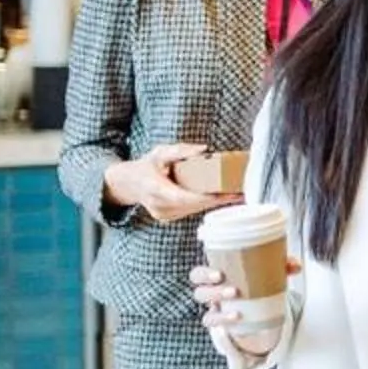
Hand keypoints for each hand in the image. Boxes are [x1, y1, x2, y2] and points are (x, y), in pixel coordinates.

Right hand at [107, 142, 234, 223]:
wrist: (127, 183)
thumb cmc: (145, 166)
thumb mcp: (159, 153)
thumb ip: (180, 151)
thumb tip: (204, 149)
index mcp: (156, 189)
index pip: (186, 197)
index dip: (207, 198)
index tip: (226, 195)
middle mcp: (159, 205)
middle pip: (195, 205)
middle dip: (218, 200)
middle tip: (240, 193)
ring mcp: (163, 215)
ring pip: (194, 210)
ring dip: (214, 204)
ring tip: (236, 195)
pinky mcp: (167, 218)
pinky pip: (190, 211)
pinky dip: (204, 205)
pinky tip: (219, 198)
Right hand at [189, 260, 292, 358]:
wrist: (257, 309)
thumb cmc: (254, 284)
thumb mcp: (265, 273)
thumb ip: (280, 266)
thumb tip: (296, 265)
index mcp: (215, 278)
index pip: (198, 275)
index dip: (203, 274)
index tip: (219, 274)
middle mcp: (211, 295)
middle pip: (199, 293)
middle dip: (213, 292)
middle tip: (233, 291)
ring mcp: (215, 311)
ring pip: (206, 313)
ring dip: (220, 311)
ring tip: (237, 309)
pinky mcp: (222, 324)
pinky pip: (215, 326)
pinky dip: (223, 322)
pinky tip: (236, 319)